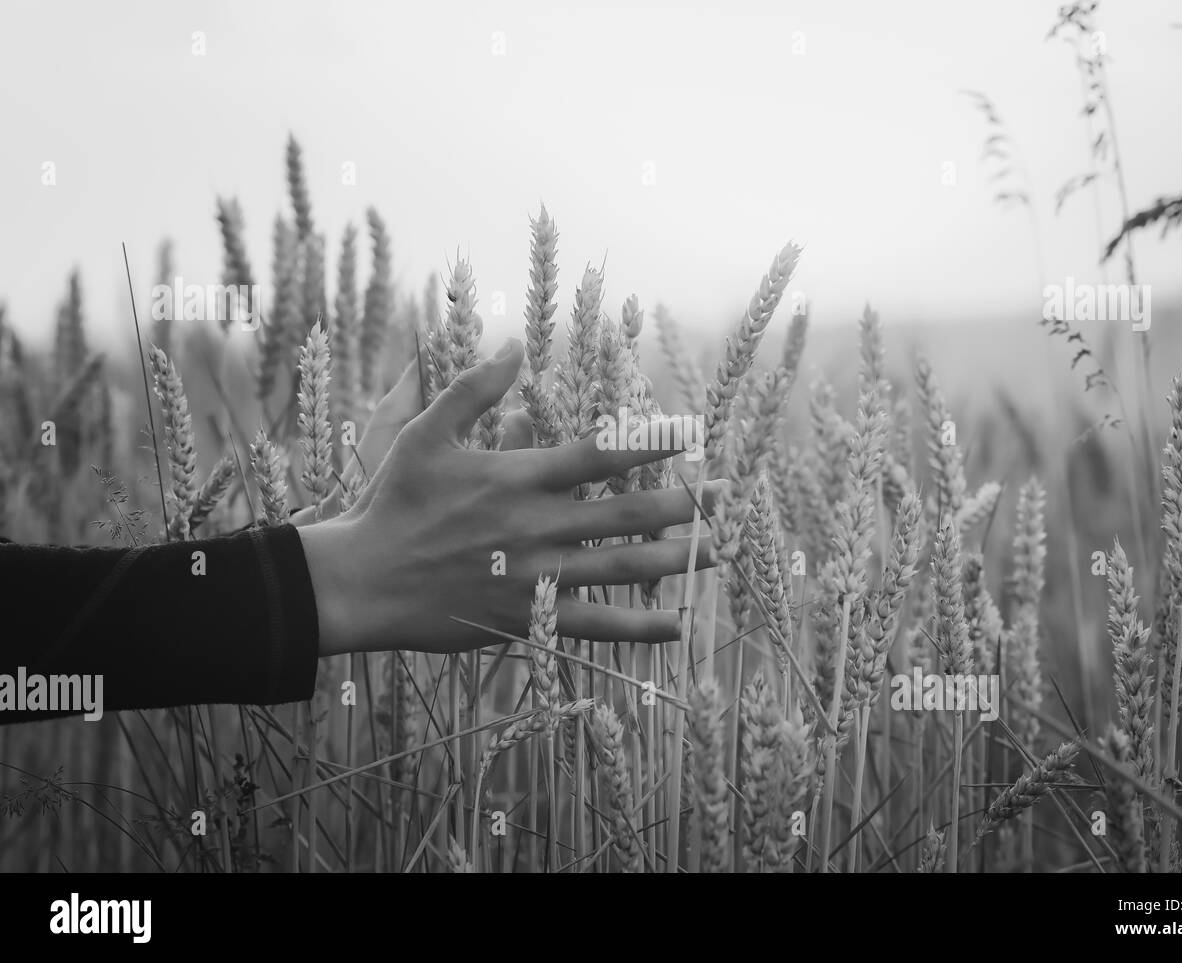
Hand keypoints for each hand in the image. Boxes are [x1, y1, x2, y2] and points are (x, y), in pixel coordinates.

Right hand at [298, 338, 722, 655]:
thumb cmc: (393, 502)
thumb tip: (514, 346)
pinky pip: (595, 625)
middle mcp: (539, 526)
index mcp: (520, 478)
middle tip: (726, 496)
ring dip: (678, 560)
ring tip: (721, 554)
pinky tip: (679, 627)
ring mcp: (537, 576)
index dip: (652, 441)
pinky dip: (640, 628)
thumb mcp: (424, 432)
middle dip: (684, 503)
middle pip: (628, 513)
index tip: (693, 433)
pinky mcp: (528, 619)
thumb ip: (472, 388)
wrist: (362, 580)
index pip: (601, 454)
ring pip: (623, 568)